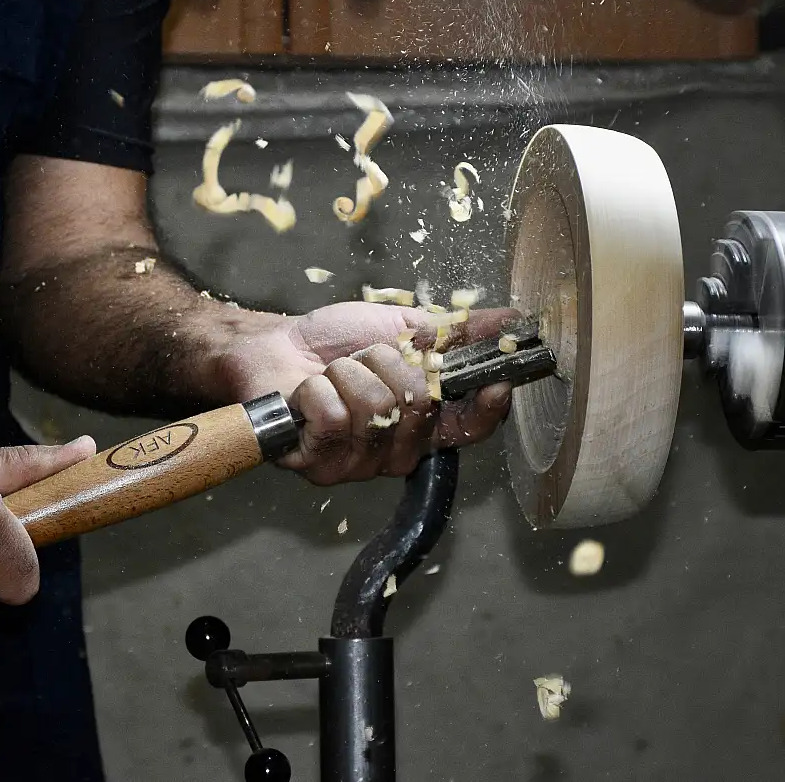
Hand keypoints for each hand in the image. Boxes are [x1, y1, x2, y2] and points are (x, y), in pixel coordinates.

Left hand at [219, 302, 516, 485]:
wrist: (273, 346)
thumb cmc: (334, 341)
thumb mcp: (402, 326)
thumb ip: (455, 330)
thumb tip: (511, 319)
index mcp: (422, 422)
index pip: (471, 429)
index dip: (488, 410)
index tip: (497, 381)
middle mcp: (395, 450)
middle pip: (421, 406)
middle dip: (389, 364)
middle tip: (364, 359)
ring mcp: (357, 464)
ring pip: (375, 409)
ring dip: (347, 373)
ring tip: (330, 375)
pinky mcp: (318, 464)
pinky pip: (335, 419)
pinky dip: (317, 389)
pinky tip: (304, 394)